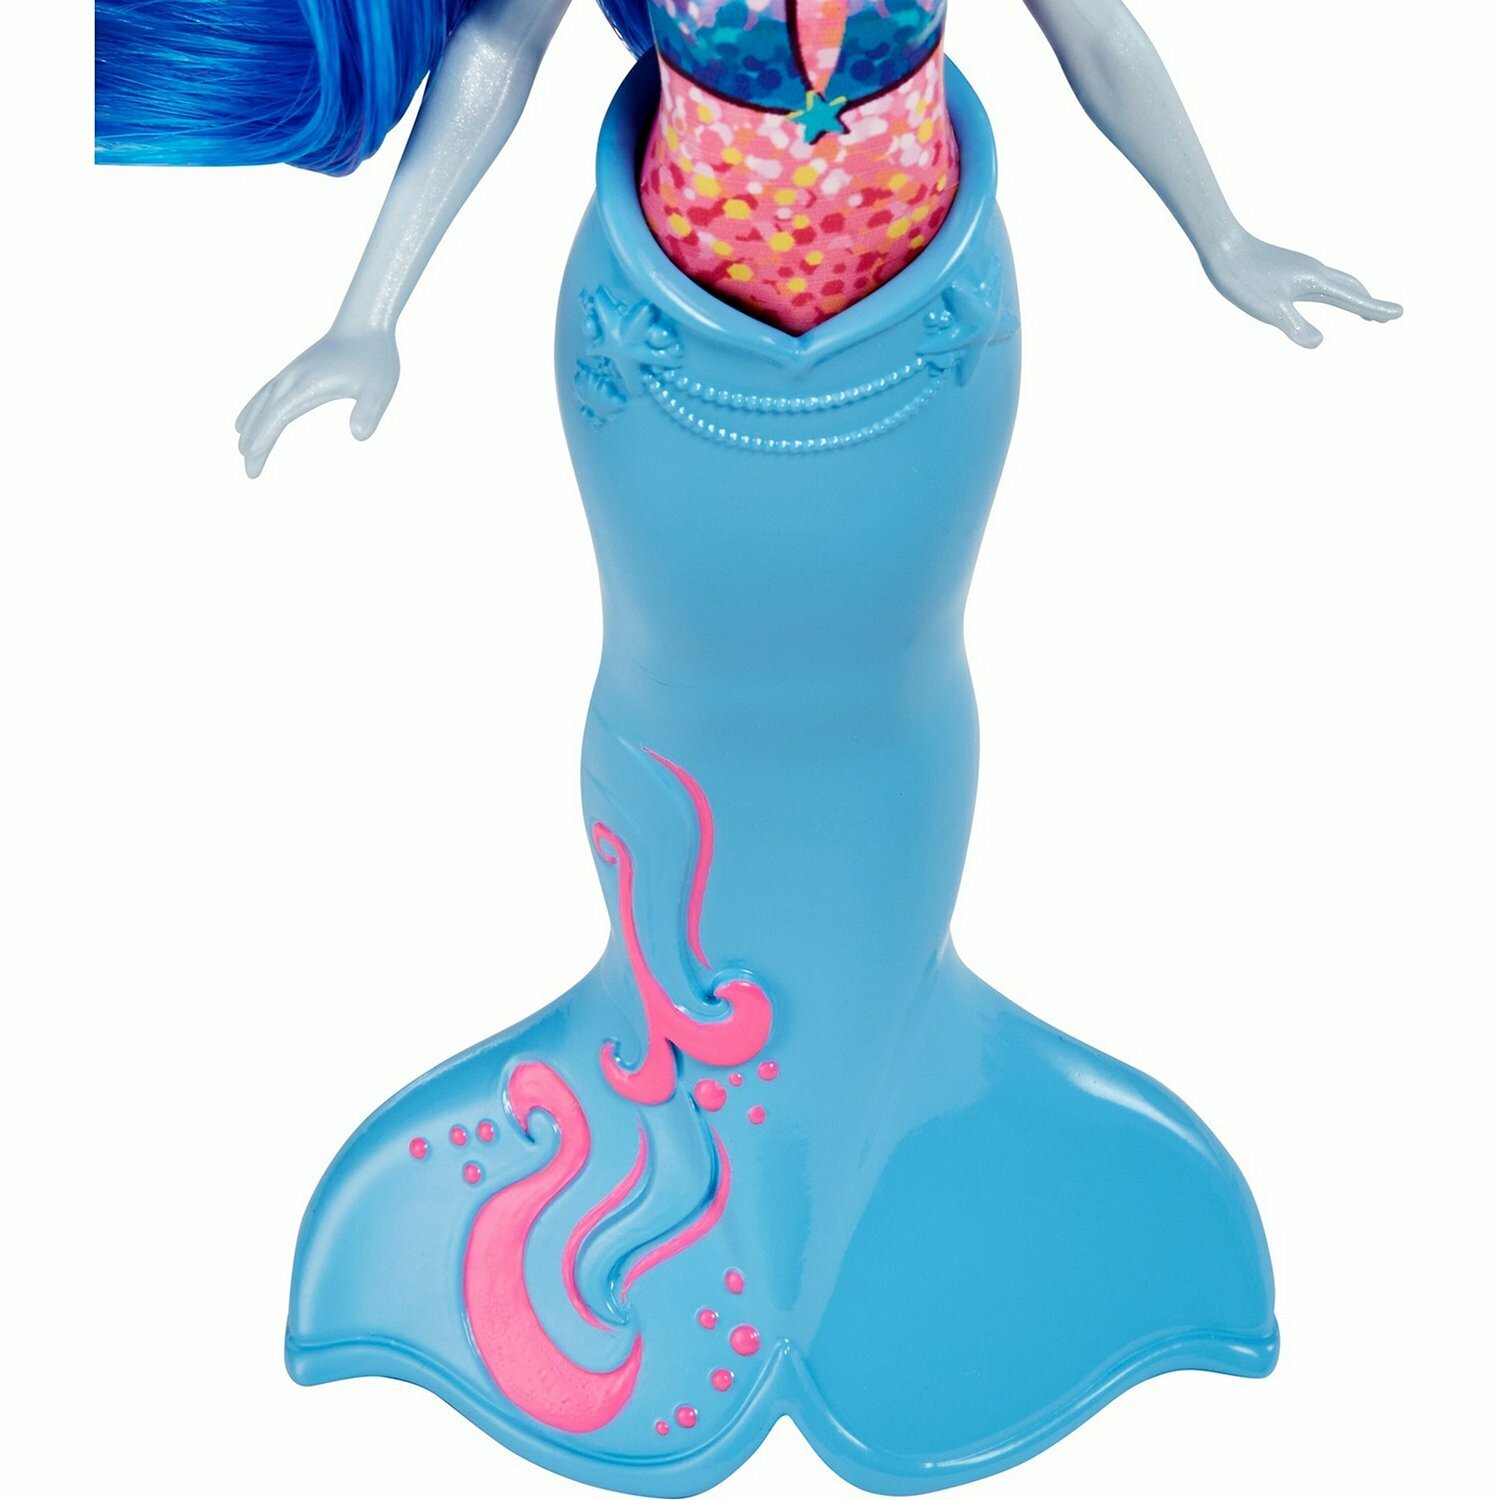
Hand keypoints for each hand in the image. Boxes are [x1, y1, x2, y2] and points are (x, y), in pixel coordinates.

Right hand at [235, 325, 399, 477]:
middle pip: (264, 414)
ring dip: (250, 425)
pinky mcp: (296, 370)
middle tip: (249, 472)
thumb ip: (370, 411)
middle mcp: (293, 379)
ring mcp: (292, 373)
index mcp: (308, 386)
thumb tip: (359, 435)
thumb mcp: (381, 387)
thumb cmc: (374, 356)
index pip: (278, 416)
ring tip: (241, 447)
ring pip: (262, 402)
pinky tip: (250, 417)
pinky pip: (268, 392)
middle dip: (254, 443)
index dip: (263, 439)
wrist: (365, 323)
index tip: (251, 460)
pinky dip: (255, 407)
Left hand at [1202, 231, 1401, 348]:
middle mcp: (1314, 272)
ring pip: (1337, 284)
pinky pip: (1321, 283)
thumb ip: (1295, 326)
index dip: (1376, 308)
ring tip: (1364, 313)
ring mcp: (1302, 269)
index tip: (1399, 314)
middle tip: (1388, 318)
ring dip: (1355, 298)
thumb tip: (1319, 343)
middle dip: (1370, 304)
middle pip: (1351, 289)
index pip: (1353, 298)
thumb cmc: (1243, 278)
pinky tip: (1324, 297)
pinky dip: (1335, 293)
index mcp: (1314, 280)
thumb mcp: (1269, 309)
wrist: (1223, 247)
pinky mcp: (1290, 269)